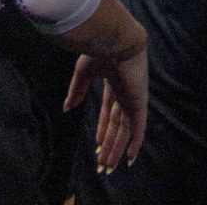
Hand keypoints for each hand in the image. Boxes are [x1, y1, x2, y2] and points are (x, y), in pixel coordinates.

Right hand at [66, 25, 147, 173]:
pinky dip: (134, 143)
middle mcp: (125, 94)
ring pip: (125, 131)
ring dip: (117, 149)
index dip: (103, 130)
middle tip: (102, 164)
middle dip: (109, 145)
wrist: (116, 39)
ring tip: (108, 167)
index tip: (97, 146)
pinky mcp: (138, 101)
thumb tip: (67, 109)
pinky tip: (130, 159)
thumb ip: (77, 91)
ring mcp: (133, 98)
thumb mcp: (83, 72)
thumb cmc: (99, 50)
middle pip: (117, 126)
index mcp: (113, 84)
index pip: (109, 113)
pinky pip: (138, 127)